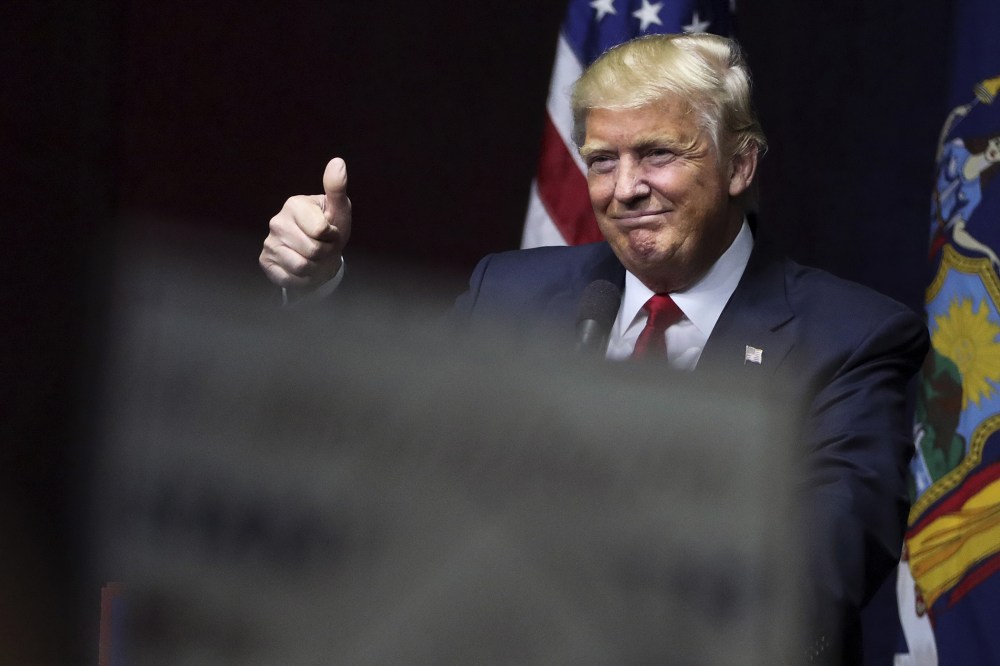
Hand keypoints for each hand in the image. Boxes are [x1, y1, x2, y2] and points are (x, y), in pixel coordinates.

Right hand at [259, 157, 351, 291]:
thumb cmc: (330, 229)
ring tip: (315, 258)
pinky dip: (304, 279)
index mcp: (294, 204)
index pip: (321, 230)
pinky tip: (305, 269)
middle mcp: (277, 222)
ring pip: (302, 267)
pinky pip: (290, 278)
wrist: (320, 255)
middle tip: (324, 248)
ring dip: (316, 267)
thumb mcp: (339, 210)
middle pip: (313, 250)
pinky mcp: (266, 262)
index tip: (330, 232)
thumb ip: (337, 188)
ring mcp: (269, 242)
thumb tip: (338, 162)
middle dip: (326, 253)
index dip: (332, 236)